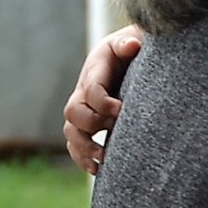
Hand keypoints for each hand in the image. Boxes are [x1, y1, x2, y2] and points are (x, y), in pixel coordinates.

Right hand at [64, 25, 143, 172]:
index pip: (91, 90)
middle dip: (92, 124)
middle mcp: (84, 90)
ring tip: (103, 159)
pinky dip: (82, 157)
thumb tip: (133, 45)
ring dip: (84, 147)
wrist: (130, 50)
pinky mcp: (87, 122)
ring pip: (71, 131)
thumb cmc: (136, 45)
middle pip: (73, 112)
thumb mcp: (133, 37)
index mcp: (95, 69)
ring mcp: (83, 107)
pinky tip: (97, 170)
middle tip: (116, 127)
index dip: (103, 103)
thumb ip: (130, 42)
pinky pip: (75, 143)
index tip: (122, 111)